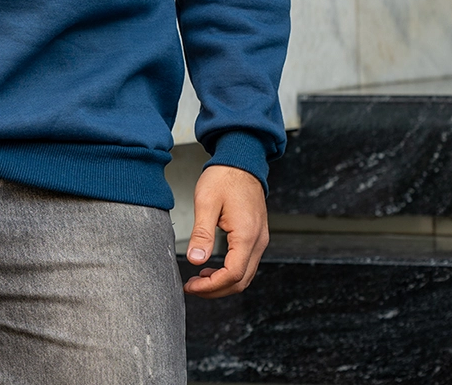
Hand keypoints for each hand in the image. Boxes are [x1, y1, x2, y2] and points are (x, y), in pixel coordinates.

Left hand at [182, 164, 268, 296]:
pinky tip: (212, 267)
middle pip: (241, 281)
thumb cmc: (224, 177)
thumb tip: (195, 260)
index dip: (211, 286)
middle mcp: (258, 241)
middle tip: (192, 287)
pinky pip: (246, 263)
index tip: (191, 286)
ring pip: (245, 275)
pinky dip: (230, 272)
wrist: (241, 160)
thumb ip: (202, 233)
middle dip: (216, 289)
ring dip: (223, 283)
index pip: (233, 275)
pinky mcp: (257, 235)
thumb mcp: (206, 202)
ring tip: (199, 280)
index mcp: (247, 235)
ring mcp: (260, 239)